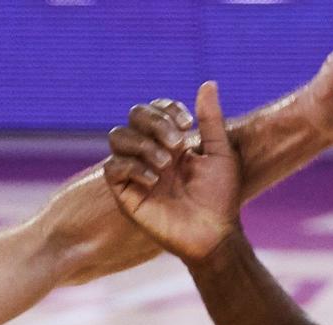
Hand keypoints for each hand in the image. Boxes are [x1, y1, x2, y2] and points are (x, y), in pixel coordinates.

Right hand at [104, 81, 239, 265]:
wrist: (211, 233)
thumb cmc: (220, 196)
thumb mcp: (220, 151)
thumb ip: (210, 118)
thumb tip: (207, 83)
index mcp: (170, 141)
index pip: (155, 109)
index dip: (167, 109)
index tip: (188, 123)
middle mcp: (150, 152)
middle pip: (133, 116)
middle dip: (155, 123)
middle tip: (178, 144)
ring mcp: (135, 172)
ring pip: (118, 138)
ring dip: (142, 144)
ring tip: (165, 163)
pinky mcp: (125, 194)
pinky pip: (112, 169)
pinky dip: (132, 168)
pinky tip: (154, 180)